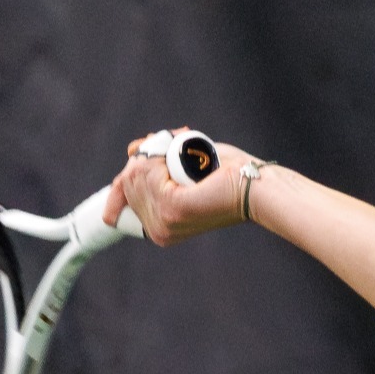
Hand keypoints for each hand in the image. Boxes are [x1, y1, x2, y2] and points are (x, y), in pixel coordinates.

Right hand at [102, 132, 252, 246]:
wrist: (254, 186)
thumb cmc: (227, 176)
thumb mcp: (185, 168)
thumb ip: (157, 163)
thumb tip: (132, 151)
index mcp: (158, 228)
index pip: (119, 196)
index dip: (128, 170)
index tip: (140, 153)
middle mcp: (157, 230)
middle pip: (127, 180)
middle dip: (146, 154)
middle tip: (177, 143)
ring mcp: (164, 222)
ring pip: (136, 174)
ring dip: (156, 151)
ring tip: (183, 149)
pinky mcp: (174, 208)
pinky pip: (148, 172)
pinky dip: (160, 154)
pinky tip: (178, 155)